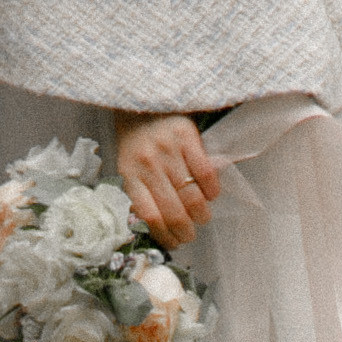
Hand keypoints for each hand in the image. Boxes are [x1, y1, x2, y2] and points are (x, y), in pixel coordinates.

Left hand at [116, 110, 221, 247]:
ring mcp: (168, 149)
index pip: (149, 217)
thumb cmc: (136, 139)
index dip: (166, 237)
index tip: (175, 243)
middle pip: (174, 212)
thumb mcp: (129, 166)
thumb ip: (140, 194)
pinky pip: (206, 173)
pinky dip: (212, 190)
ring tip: (202, 215)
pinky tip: (209, 193)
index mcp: (130, 173)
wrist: (142, 98)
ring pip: (193, 197)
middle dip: (187, 232)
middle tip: (191, 234)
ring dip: (202, 215)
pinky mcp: (186, 135)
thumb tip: (160, 232)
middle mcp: (148, 163)